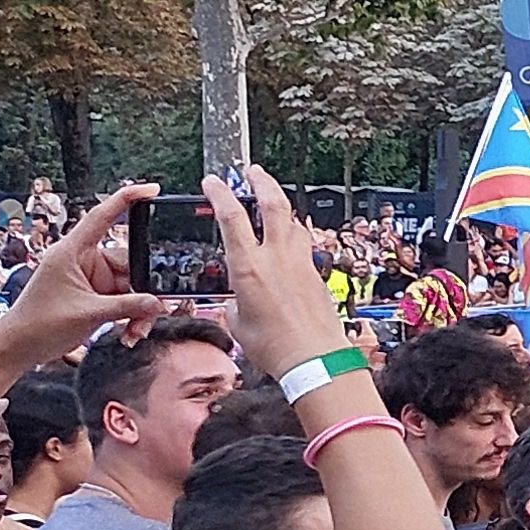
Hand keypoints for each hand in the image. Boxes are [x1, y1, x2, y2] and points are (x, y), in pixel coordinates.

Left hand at [0, 181, 167, 374]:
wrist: (18, 349)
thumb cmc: (36, 325)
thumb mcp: (87, 314)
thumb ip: (128, 306)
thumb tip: (158, 303)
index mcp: (72, 252)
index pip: (103, 216)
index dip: (127, 199)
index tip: (151, 189)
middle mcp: (83, 261)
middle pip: (129, 262)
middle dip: (144, 289)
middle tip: (153, 310)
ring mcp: (90, 280)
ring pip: (131, 286)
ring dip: (138, 310)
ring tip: (135, 330)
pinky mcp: (95, 297)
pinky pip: (125, 301)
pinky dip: (131, 317)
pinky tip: (128, 333)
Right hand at [203, 166, 343, 381]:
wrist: (314, 357)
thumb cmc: (273, 346)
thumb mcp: (238, 323)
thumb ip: (236, 302)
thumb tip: (241, 300)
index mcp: (249, 267)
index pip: (231, 218)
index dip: (220, 194)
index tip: (214, 182)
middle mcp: (276, 257)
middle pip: (273, 204)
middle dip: (262, 181)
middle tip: (253, 171)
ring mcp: (300, 262)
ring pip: (292, 220)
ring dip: (281, 206)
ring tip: (271, 201)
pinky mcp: (316, 272)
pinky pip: (303, 243)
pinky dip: (293, 233)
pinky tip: (289, 237)